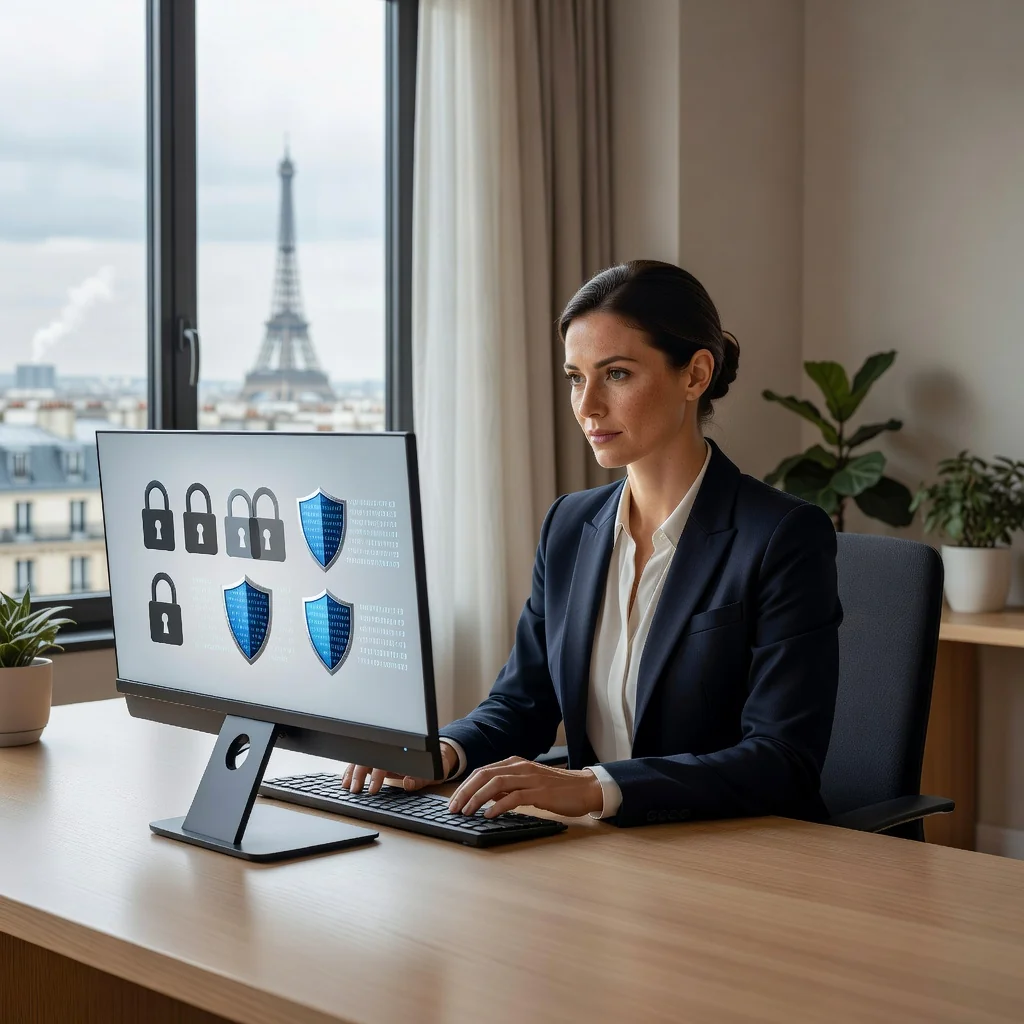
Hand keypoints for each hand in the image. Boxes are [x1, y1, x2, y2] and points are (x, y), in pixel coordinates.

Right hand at [341, 740, 457, 794]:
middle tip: (356, 790)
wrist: (438, 754)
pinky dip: (351, 770)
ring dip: (352, 772)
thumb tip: (407, 783)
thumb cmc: (435, 765)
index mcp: (402, 753)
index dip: (378, 776)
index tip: (373, 790)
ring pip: (362, 759)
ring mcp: (383, 754)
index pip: (385, 761)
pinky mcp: (378, 758)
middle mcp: (390, 751)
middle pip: (369, 758)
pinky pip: (360, 762)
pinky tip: (345, 781)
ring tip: (347, 787)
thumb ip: (420, 779)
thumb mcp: (433, 773)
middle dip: (360, 774)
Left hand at [448, 756, 603, 818]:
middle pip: (484, 775)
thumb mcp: (528, 783)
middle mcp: (520, 767)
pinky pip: (514, 797)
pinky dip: (498, 805)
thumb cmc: (556, 788)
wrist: (585, 788)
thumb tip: (485, 797)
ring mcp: (530, 778)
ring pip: (495, 784)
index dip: (465, 786)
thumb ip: (508, 787)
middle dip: (465, 792)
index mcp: (515, 763)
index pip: (482, 771)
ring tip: (467, 812)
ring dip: (477, 798)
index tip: (453, 801)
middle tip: (453, 808)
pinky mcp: (539, 791)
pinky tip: (489, 814)